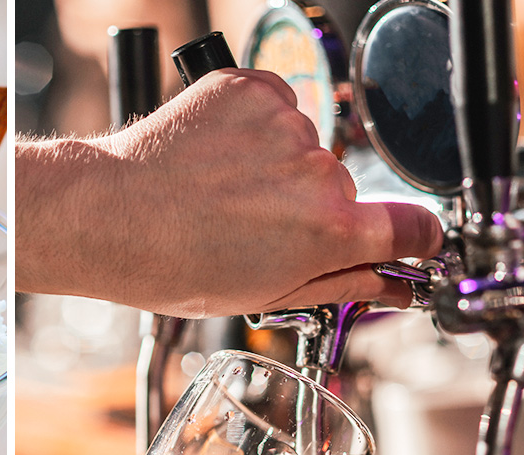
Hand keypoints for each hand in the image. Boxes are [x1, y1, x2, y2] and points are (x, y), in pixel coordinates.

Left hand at [15, 69, 443, 317]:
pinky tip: (216, 157)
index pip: (414, 226)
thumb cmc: (172, 264)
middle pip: (342, 188)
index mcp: (330, 232)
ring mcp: (284, 125)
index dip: (411, 237)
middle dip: (310, 206)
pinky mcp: (250, 90)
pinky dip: (252, 127)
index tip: (404, 239)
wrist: (108, 216)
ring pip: (303, 147)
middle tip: (253, 225)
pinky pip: (274, 106)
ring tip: (221, 192)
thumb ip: (343, 286)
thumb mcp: (265, 296)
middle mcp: (317, 173)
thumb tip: (393, 286)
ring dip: (275, 165)